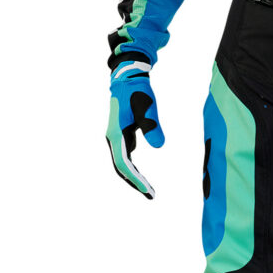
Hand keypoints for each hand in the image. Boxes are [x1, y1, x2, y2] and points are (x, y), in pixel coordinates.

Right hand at [106, 62, 164, 197]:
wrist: (128, 77)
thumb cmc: (138, 90)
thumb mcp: (148, 107)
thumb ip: (152, 126)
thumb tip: (159, 146)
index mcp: (116, 134)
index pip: (124, 164)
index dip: (135, 178)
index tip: (148, 190)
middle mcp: (112, 138)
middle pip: (121, 167)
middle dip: (134, 182)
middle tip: (150, 195)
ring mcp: (116, 137)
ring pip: (122, 163)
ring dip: (134, 176)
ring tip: (148, 189)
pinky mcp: (122, 134)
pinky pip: (126, 156)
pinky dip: (133, 167)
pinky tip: (142, 175)